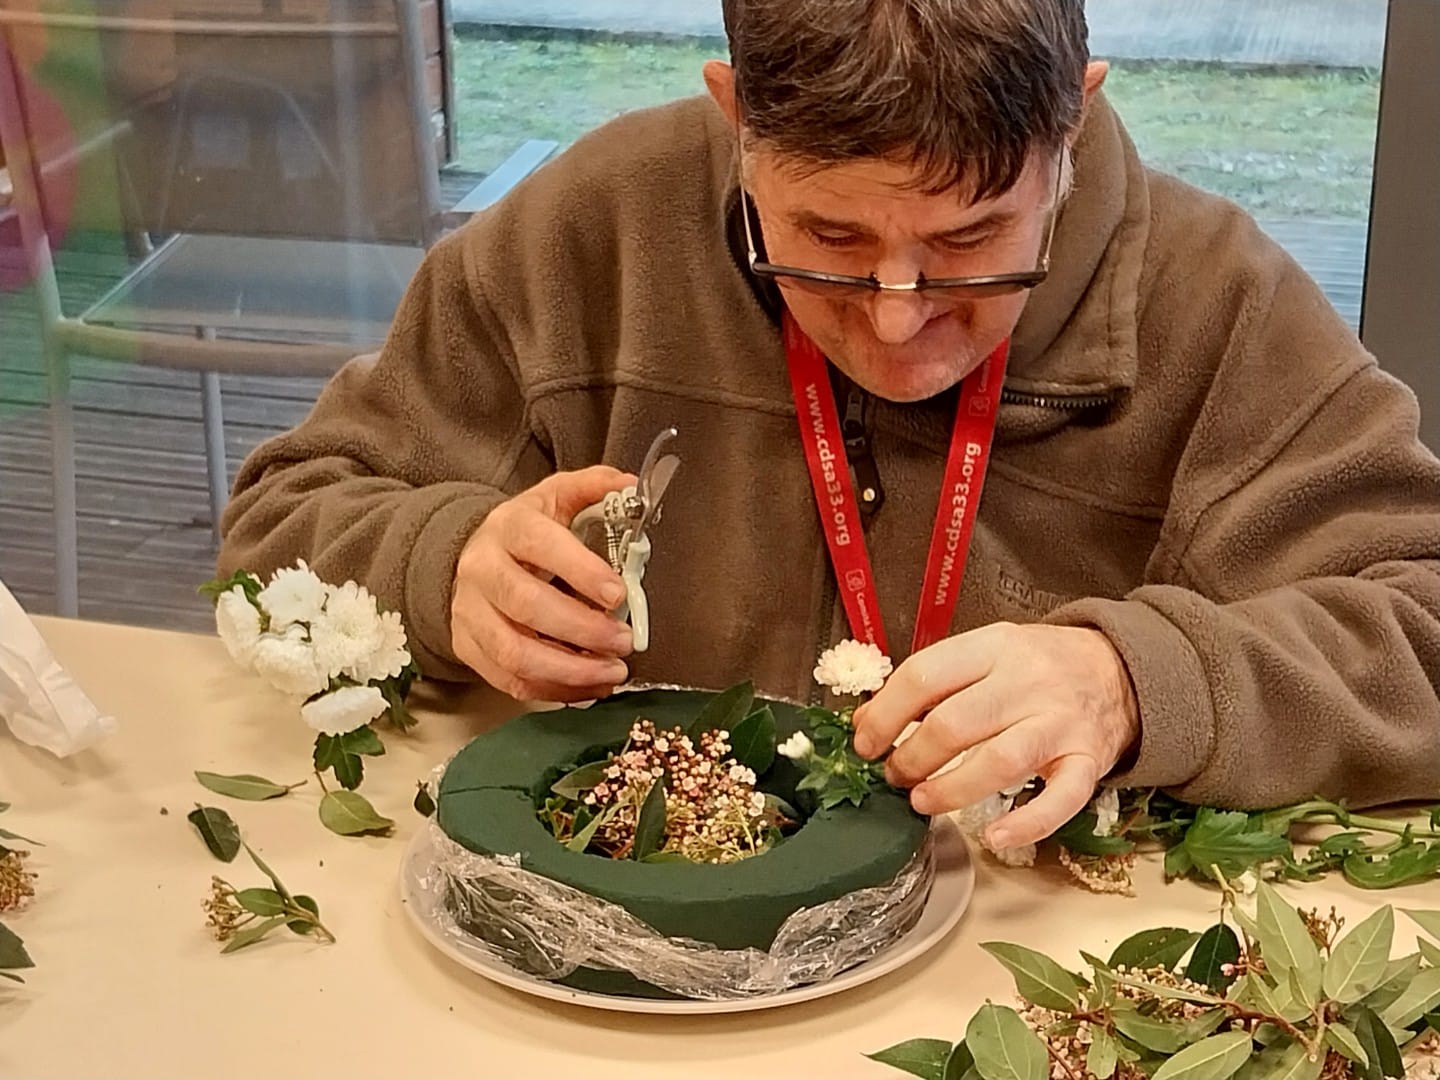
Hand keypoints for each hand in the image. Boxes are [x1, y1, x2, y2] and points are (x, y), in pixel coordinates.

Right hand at [451, 466, 636, 701]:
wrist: (473, 557)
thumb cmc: (527, 531)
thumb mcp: (557, 497)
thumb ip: (594, 487)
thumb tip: (631, 485)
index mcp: (509, 526)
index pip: (540, 544)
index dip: (580, 570)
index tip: (618, 594)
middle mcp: (482, 569)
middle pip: (526, 605)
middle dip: (582, 629)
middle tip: (624, 641)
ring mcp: (470, 611)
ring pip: (514, 651)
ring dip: (569, 670)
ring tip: (612, 672)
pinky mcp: (468, 646)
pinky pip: (508, 679)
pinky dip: (553, 690)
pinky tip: (589, 686)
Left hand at [851, 622, 1139, 850]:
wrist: (1120, 668)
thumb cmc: (1037, 665)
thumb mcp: (984, 653)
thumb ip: (931, 681)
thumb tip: (866, 720)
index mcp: (993, 647)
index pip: (925, 676)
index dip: (885, 714)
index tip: (866, 741)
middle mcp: (1027, 682)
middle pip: (955, 723)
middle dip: (911, 757)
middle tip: (894, 775)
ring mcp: (1060, 722)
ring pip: (1001, 761)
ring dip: (951, 789)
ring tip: (922, 801)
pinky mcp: (1088, 761)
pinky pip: (1062, 798)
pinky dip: (1028, 822)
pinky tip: (994, 835)